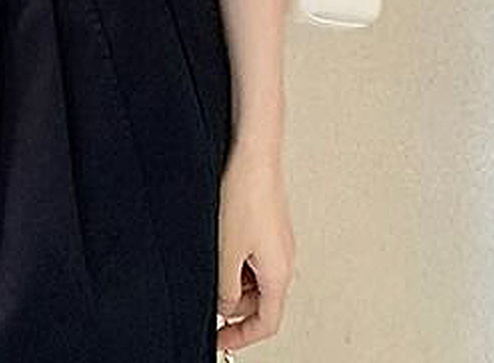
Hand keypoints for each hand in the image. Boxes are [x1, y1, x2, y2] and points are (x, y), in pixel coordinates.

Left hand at [214, 137, 293, 353]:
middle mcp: (284, 260)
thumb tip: (222, 307)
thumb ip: (224, 288)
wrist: (254, 153)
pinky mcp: (269, 224)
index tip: (222, 341)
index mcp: (279, 274)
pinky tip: (220, 244)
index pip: (267, 324)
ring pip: (256, 278)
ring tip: (212, 264)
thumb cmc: (246, 194)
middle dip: (234, 306)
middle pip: (262, 302)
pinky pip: (254, 256)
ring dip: (234, 281)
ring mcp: (278, 242)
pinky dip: (237, 261)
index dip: (243, 337)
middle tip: (208, 300)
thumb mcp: (226, 251)